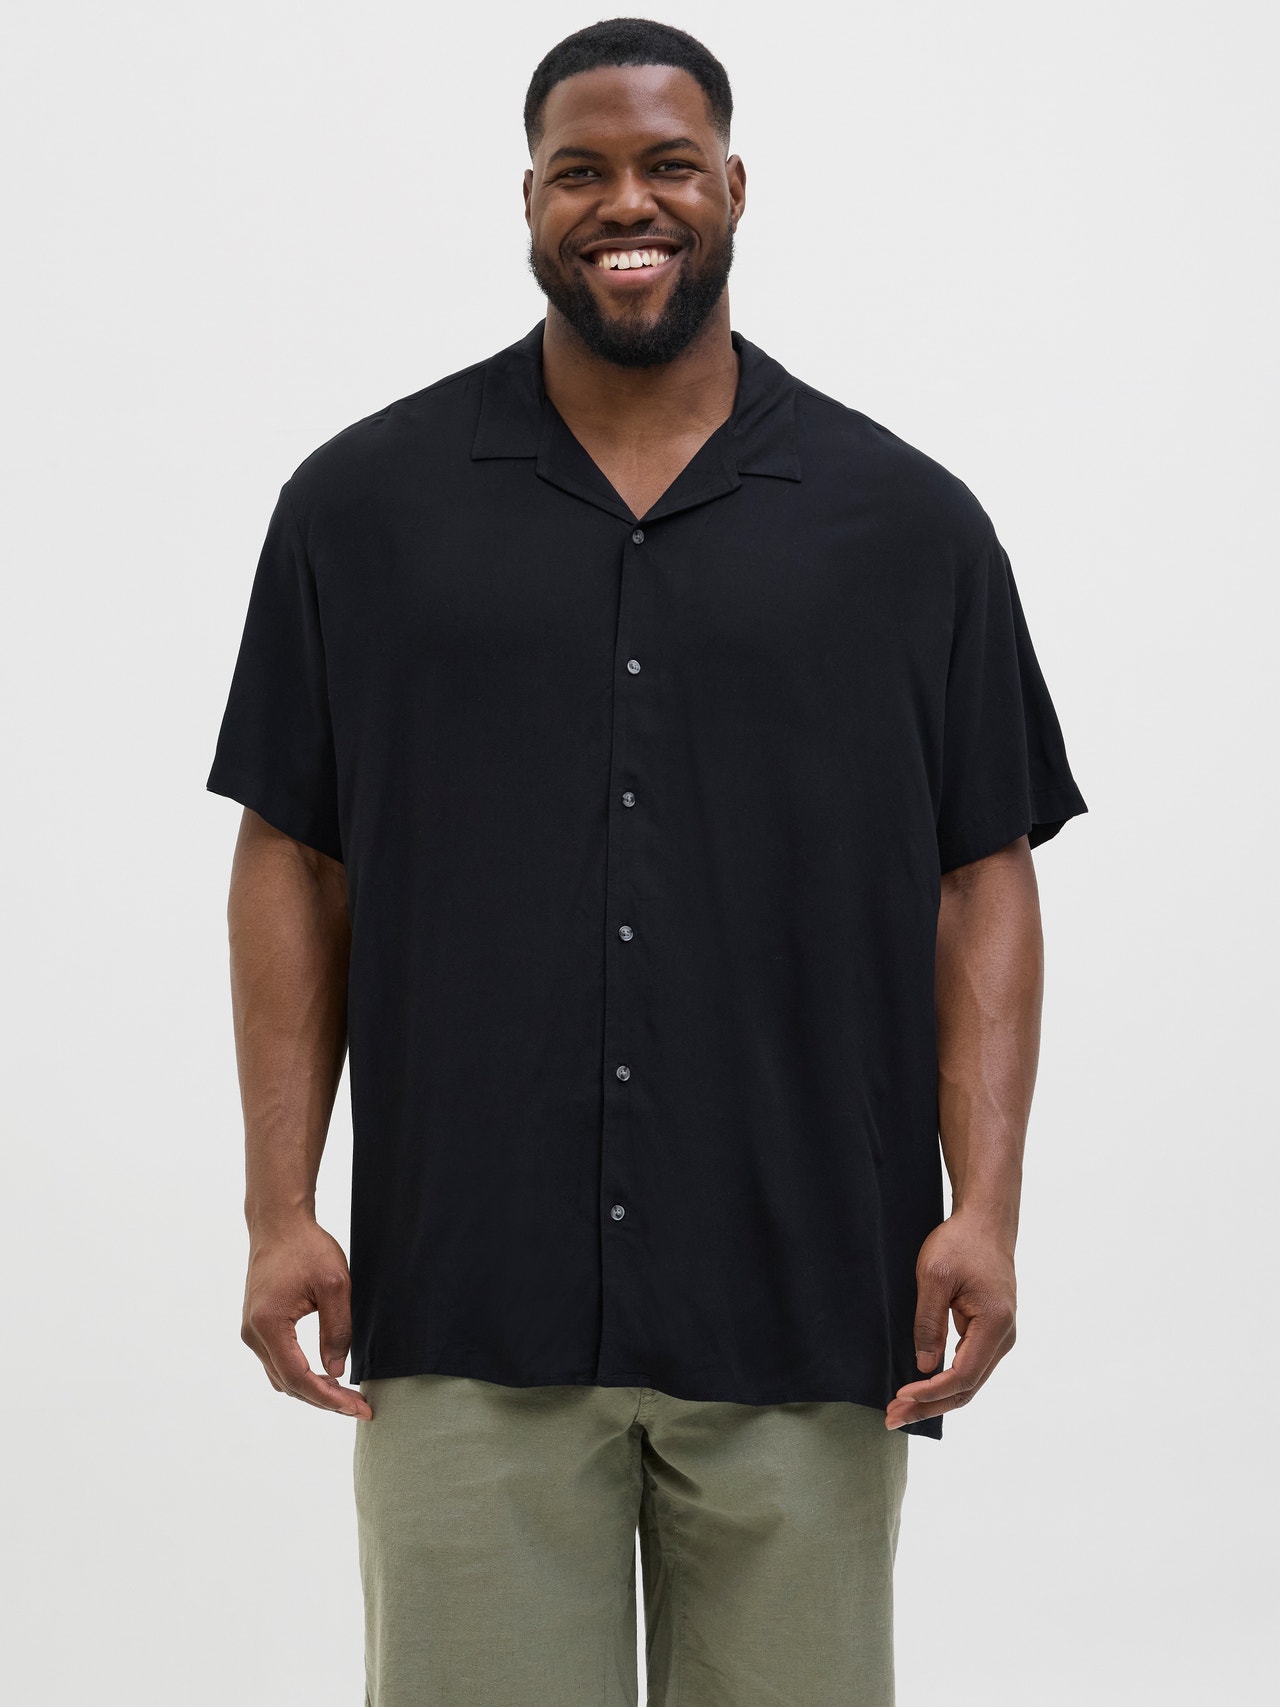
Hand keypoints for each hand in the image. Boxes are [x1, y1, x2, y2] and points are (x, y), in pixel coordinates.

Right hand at [241, 1218, 373, 1418]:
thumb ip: (337, 1330)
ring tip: (346, 1397)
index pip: (299, 1377)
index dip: (330, 1398)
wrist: (279, 1223)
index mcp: (268, 1324)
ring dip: (312, 1390)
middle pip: (288, 1384)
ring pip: (281, 1377)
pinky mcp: (257, 1326)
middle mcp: (252, 1333)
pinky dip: (301, 1375)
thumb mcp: (335, 1285)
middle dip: (325, 1399)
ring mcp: (251, 1331)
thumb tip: (337, 1371)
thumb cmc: (307, 1247)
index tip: (359, 1407)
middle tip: (360, 1407)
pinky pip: (278, 1362)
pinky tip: (325, 1376)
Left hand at [885, 1209, 1016, 1428]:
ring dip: (935, 1398)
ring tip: (900, 1410)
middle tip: (892, 1417)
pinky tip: (920, 1391)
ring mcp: (1000, 1337)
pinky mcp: (990, 1333)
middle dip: (929, 1406)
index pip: (963, 1375)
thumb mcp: (934, 1277)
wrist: (985, 1223)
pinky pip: (968, 1368)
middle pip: (968, 1388)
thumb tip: (924, 1367)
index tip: (901, 1395)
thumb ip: (929, 1323)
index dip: (931, 1391)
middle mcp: (1004, 1337)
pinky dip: (944, 1383)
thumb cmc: (959, 1243)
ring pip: (969, 1383)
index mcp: (995, 1324)